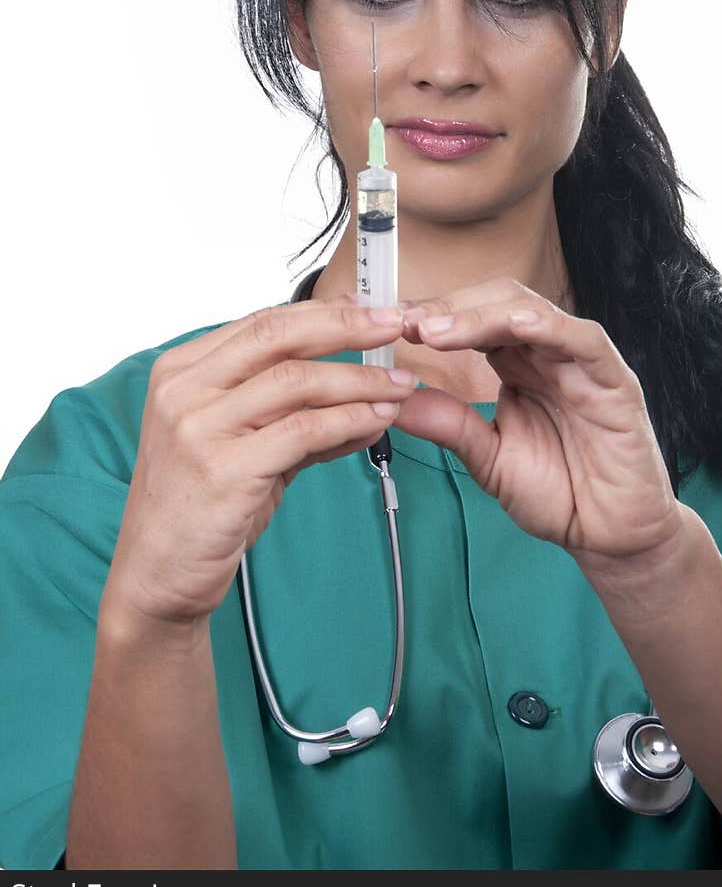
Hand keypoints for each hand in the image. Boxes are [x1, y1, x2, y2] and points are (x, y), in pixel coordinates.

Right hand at [103, 297, 417, 627]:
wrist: (156, 576)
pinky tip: (377, 421)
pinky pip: (303, 431)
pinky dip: (350, 420)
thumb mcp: (242, 445)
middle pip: (279, 336)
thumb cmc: (199, 508)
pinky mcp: (223, 469)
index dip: (325, 311)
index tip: (372, 310)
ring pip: (298, 381)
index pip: (263, 322)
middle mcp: (184, 390)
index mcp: (181, 371)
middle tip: (396, 325)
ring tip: (400, 386)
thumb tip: (366, 394)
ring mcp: (199, 428)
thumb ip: (295, 415)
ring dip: (360, 380)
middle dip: (347, 326)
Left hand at [389, 277, 685, 572]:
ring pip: (532, 312)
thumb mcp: (489, 459)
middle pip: (498, 303)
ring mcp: (581, 363)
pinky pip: (584, 341)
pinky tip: (517, 325)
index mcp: (518, 364)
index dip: (433, 318)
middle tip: (408, 323)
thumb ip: (450, 426)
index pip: (473, 322)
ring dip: (482, 316)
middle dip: (449, 308)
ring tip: (437, 329)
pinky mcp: (614, 381)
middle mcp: (547, 354)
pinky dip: (551, 327)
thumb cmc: (558, 493)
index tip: (390, 325)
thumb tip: (396, 400)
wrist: (609, 537)